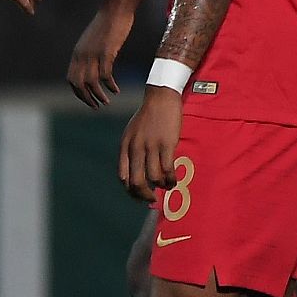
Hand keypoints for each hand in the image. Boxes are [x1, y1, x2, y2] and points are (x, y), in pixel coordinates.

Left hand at [68, 5, 134, 107]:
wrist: (116, 7)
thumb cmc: (108, 22)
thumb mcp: (94, 39)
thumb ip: (90, 51)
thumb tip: (93, 63)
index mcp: (77, 52)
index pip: (71, 79)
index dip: (78, 92)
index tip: (88, 99)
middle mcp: (82, 54)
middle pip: (78, 84)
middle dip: (86, 98)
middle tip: (96, 106)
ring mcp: (93, 53)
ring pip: (91, 82)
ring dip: (98, 95)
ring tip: (106, 102)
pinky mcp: (106, 52)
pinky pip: (106, 75)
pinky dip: (110, 86)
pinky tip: (116, 90)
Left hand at [119, 86, 182, 201]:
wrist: (160, 97)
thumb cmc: (147, 116)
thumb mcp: (132, 132)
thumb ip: (131, 151)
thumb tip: (134, 175)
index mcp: (125, 146)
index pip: (123, 177)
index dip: (131, 191)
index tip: (139, 196)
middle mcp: (136, 147)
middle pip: (137, 182)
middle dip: (144, 195)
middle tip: (152, 199)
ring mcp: (151, 146)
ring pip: (154, 178)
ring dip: (161, 186)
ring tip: (166, 186)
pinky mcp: (167, 143)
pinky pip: (168, 169)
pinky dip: (171, 179)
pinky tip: (173, 180)